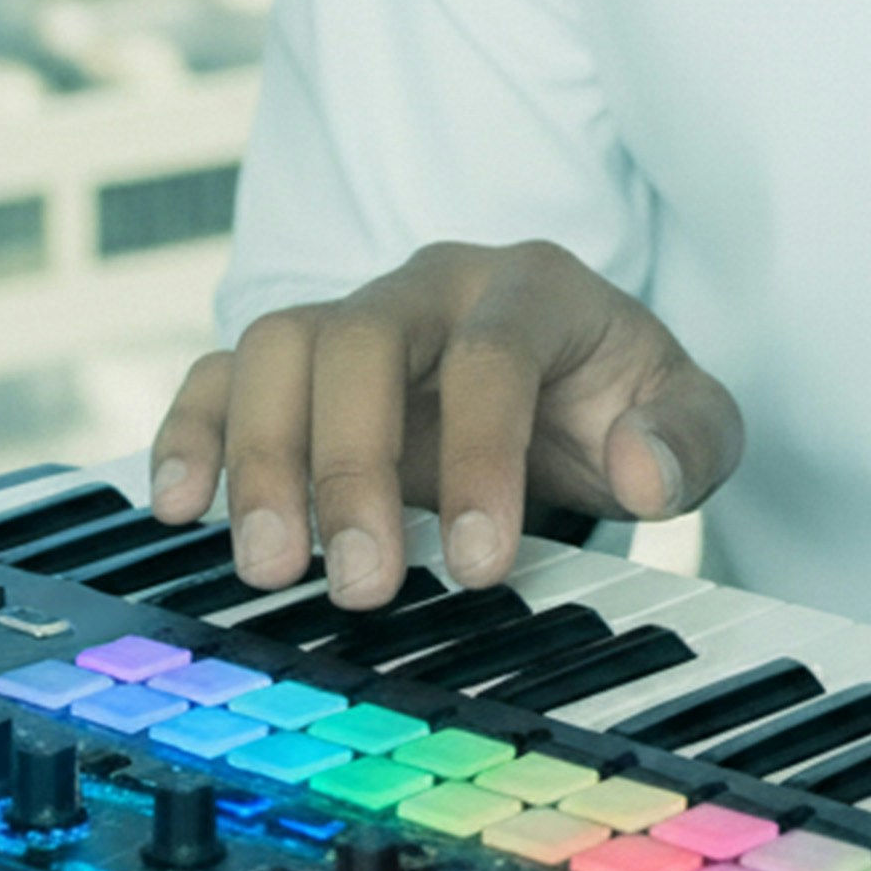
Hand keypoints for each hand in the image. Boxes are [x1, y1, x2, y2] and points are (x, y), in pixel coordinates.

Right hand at [146, 240, 743, 609]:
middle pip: (362, 339)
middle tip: (360, 583)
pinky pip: (223, 373)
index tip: (478, 567)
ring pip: (279, 347)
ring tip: (266, 564)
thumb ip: (689, 439)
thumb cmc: (621, 398)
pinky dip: (193, 430)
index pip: (489, 355)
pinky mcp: (300, 366)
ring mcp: (354, 318)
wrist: (570, 378)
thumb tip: (644, 469)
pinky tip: (179, 505)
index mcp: (531, 287)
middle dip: (352, 464)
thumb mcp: (692, 417)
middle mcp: (430, 287)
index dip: (481, 458)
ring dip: (261, 455)